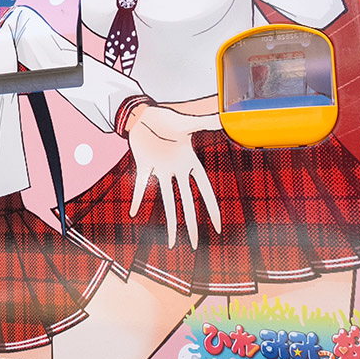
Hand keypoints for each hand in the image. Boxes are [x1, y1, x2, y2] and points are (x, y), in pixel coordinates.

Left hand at [125, 105, 222, 249]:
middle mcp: (175, 170)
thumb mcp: (187, 122)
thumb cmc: (166, 117)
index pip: (204, 189)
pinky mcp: (142, 165)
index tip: (218, 227)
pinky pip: (139, 185)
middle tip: (196, 246)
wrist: (142, 112)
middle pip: (186, 202)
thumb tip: (226, 118)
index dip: (210, 208)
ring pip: (166, 200)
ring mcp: (159, 169)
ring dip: (168, 221)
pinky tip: (133, 213)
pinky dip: (136, 198)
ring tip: (170, 243)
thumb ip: (207, 122)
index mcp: (189, 162)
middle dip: (191, 225)